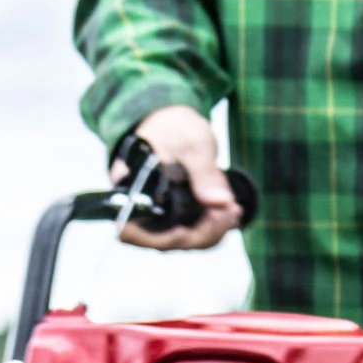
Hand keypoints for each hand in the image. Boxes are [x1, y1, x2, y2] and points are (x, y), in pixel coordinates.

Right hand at [111, 105, 243, 249]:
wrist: (173, 121)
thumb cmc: (173, 126)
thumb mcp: (192, 142)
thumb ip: (203, 172)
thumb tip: (218, 201)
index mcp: (129, 189)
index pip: (133, 230)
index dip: (160, 237)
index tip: (187, 231)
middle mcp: (137, 210)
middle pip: (164, 241)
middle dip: (201, 233)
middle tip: (230, 211)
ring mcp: (156, 217)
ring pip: (181, 241)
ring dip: (211, 232)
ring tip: (233, 210)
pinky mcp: (172, 218)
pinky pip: (189, 234)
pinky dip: (210, 229)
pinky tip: (228, 214)